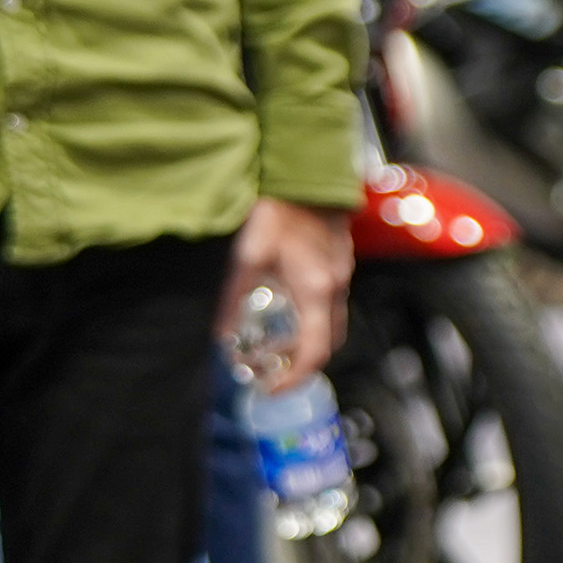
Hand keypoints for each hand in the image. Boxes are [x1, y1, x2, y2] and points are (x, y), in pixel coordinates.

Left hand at [225, 198, 356, 391]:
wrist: (309, 173)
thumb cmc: (280, 210)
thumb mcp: (248, 255)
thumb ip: (234, 298)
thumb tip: (221, 336)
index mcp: (315, 291)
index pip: (313, 352)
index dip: (295, 378)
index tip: (272, 389)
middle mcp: (334, 287)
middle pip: (327, 344)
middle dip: (301, 365)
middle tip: (270, 372)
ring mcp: (341, 274)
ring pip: (331, 324)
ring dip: (306, 342)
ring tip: (272, 345)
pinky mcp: (339, 262)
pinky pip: (329, 304)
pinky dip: (310, 319)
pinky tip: (283, 308)